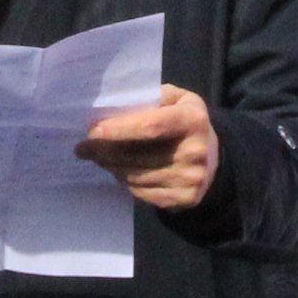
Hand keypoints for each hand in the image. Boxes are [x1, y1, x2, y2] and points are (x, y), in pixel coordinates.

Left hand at [77, 85, 217, 211]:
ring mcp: (190, 179)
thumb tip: (110, 109)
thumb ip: (149, 98)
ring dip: (111, 166)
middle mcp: (194, 151)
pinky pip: (141, 193)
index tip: (92, 132)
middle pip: (136, 155)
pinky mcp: (184, 199)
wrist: (214, 158)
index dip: (118, 130)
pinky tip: (120, 171)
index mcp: (192, 119)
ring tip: (100, 157)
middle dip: (104, 151)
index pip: (150, 126)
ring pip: (134, 176)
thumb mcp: (176, 99)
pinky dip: (125, 182)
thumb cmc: (184, 122)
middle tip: (84, 147)